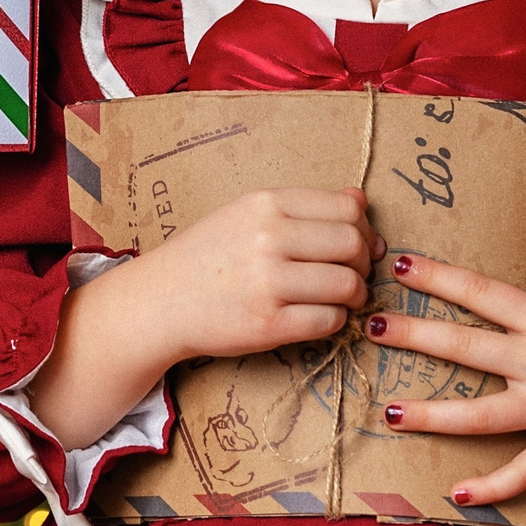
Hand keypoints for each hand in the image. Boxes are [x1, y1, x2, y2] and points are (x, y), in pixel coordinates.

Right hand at [27, 188, 378, 447]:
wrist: (160, 301)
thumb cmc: (207, 256)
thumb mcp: (247, 214)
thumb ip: (302, 207)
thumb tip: (360, 201)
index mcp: (265, 204)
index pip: (346, 208)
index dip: (364, 227)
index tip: (360, 242)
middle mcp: (268, 238)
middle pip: (352, 244)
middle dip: (364, 262)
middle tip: (356, 273)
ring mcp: (268, 282)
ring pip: (347, 284)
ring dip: (356, 294)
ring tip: (346, 298)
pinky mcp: (268, 324)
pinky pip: (329, 320)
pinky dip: (337, 320)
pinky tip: (324, 316)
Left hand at [370, 190, 525, 506]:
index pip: (482, 292)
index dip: (440, 276)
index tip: (399, 265)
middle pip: (467, 347)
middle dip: (416, 335)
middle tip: (370, 326)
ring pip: (482, 415)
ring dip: (434, 416)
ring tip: (388, 414)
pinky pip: (524, 471)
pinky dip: (493, 486)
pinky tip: (457, 494)